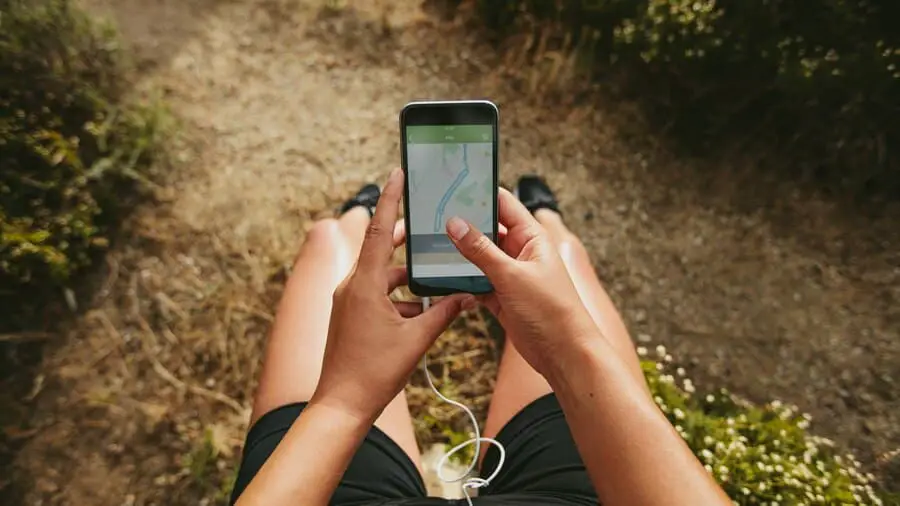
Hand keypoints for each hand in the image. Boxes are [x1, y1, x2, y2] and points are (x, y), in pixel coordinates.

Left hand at [312, 168, 471, 421]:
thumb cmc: (375, 372)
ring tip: (434, 277)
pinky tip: (421, 310)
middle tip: (425, 222)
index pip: (377, 230)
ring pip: (381, 275)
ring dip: (406, 275)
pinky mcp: (350, 315)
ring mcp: (348, 301)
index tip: (398, 173)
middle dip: (403, 236)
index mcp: (364, 284)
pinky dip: (398, 296)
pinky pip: (376, 294)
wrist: (342, 404)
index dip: (390, 200)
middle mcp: (351, 286)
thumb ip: (444, 312)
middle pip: (379, 248)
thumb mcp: (417, 339)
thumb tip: (466, 295)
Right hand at [445, 189, 598, 377]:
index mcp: (532, 237)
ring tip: (431, 245)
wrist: (564, 354)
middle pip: (487, 230)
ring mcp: (510, 275)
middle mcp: (521, 252)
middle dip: (463, 224)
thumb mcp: (511, 275)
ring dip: (460, 255)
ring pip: (479, 257)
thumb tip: (455, 224)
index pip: (503, 204)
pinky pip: (477, 281)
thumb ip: (480, 250)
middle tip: (433, 216)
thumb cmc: (551, 311)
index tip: (453, 185)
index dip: (480, 193)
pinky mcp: (502, 297)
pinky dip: (462, 280)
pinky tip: (442, 276)